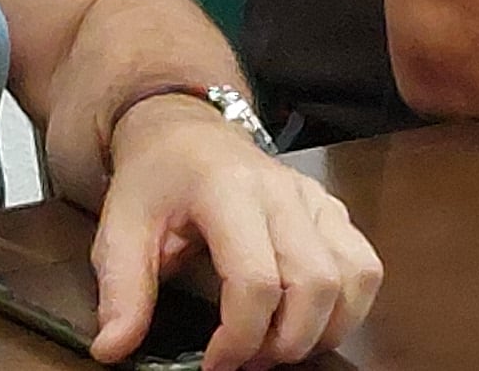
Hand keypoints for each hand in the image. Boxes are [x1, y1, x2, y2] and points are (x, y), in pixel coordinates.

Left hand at [91, 104, 378, 367]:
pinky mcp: (332, 209)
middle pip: (315, 283)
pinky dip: (348, 305)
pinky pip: (365, 264)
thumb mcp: (120, 228)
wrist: (184, 131)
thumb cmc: (156, 182)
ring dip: (325, 329)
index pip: (256, 279)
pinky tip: (310, 320)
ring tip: (279, 346)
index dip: (240, 337)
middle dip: (286, 342)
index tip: (214, 364)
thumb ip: (121, 289)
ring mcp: (315, 197)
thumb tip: (112, 348)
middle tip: (249, 360)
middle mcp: (283, 191)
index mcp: (227, 190)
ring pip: (354, 275)